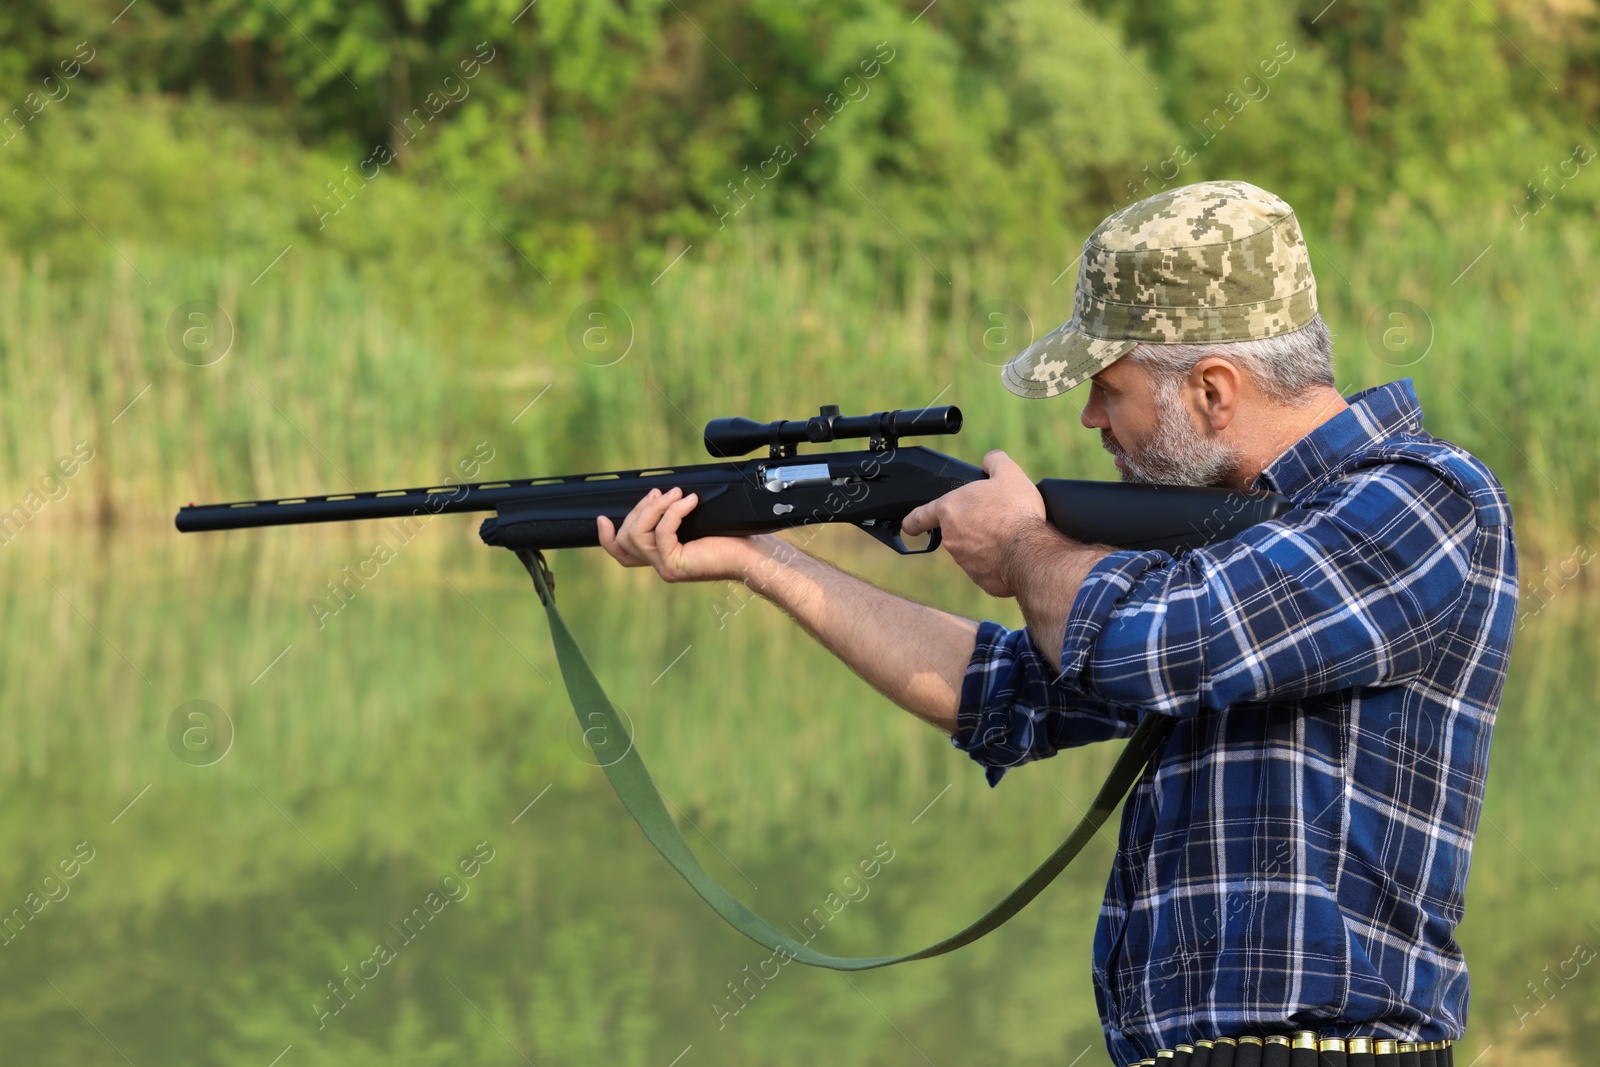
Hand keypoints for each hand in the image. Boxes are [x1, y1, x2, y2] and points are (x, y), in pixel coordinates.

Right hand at [598, 486, 760, 582]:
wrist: (753, 555)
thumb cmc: (731, 538)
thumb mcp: (695, 523)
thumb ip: (673, 517)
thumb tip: (658, 495)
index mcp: (662, 558)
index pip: (623, 554)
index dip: (607, 538)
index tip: (601, 518)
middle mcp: (660, 566)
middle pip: (627, 537)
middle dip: (640, 509)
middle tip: (662, 493)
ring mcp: (665, 568)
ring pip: (638, 534)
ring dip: (655, 508)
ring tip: (676, 495)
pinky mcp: (674, 566)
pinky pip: (662, 532)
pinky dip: (674, 512)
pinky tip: (690, 501)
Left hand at [901, 450, 1045, 596]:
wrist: (1030, 552)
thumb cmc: (1016, 512)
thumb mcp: (1009, 473)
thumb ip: (994, 461)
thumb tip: (990, 460)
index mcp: (950, 510)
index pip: (920, 516)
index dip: (913, 520)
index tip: (909, 525)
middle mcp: (951, 537)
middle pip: (956, 530)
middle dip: (972, 525)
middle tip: (996, 518)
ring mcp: (963, 561)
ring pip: (971, 549)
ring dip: (985, 543)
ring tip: (1010, 534)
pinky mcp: (979, 578)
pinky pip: (986, 566)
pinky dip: (997, 560)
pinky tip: (1013, 552)